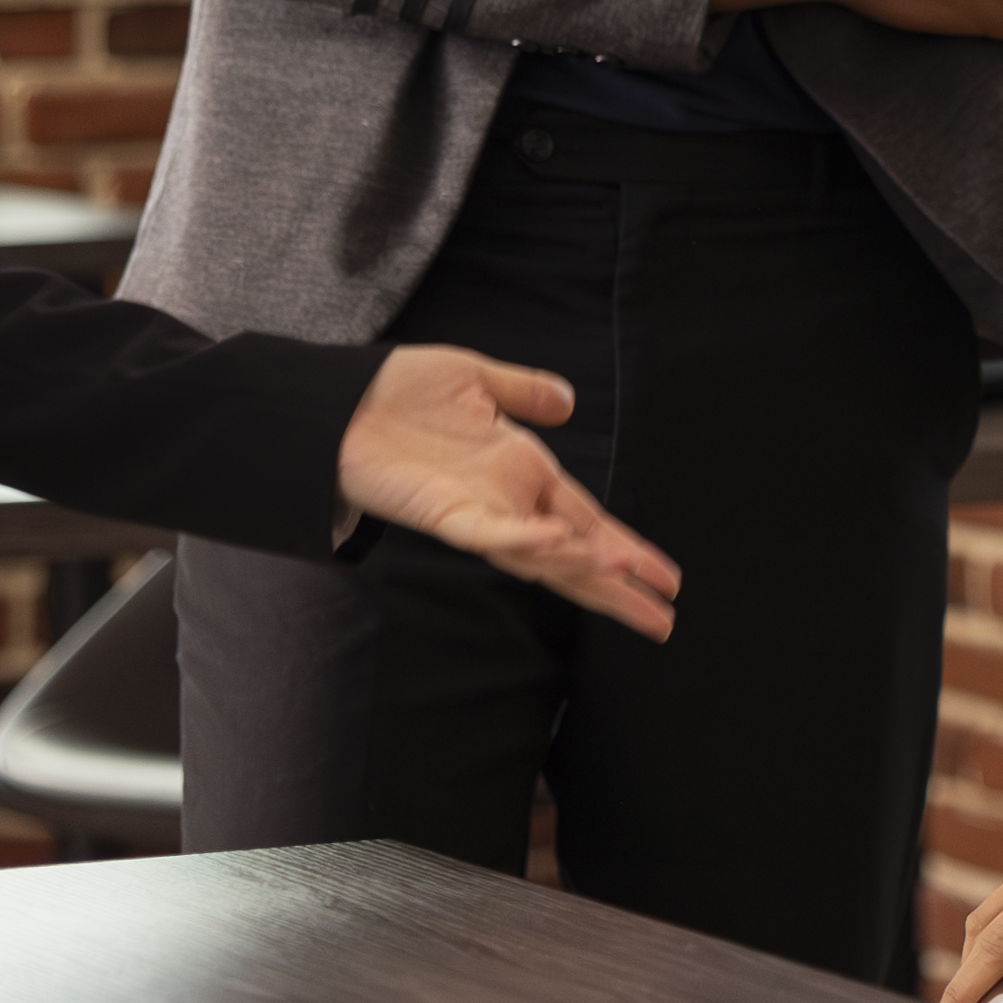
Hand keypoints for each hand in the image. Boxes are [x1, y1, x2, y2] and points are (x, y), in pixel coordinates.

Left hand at [339, 348, 683, 636]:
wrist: (336, 399)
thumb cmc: (397, 392)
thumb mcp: (476, 380)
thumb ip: (523, 392)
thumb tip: (568, 402)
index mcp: (521, 474)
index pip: (586, 520)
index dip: (626, 550)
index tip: (666, 580)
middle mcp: (506, 502)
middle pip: (572, 555)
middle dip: (616, 588)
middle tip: (661, 622)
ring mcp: (476, 512)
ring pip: (537, 553)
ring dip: (578, 566)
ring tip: (621, 577)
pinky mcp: (442, 513)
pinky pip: (489, 534)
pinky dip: (523, 541)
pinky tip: (555, 545)